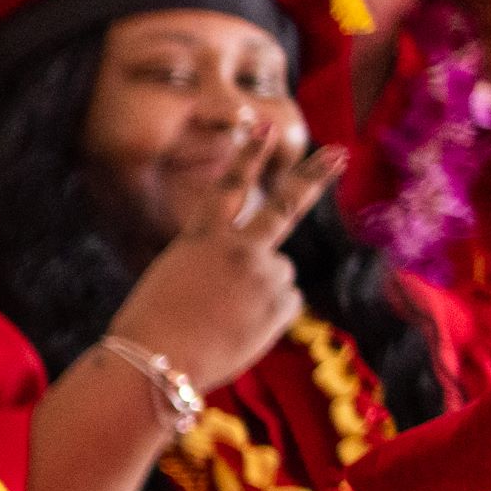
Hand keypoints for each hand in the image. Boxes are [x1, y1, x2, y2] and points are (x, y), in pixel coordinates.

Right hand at [103, 115, 346, 402]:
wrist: (156, 364)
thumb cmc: (150, 329)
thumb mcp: (173, 282)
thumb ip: (219, 268)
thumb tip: (268, 277)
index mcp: (201, 238)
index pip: (228, 186)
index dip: (248, 155)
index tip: (264, 125)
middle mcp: (239, 247)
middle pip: (284, 206)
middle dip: (313, 177)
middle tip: (340, 153)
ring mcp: (265, 273)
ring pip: (277, 275)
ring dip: (259, 294)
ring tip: (222, 320)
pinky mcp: (283, 303)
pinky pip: (285, 304)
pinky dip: (267, 318)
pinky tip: (239, 331)